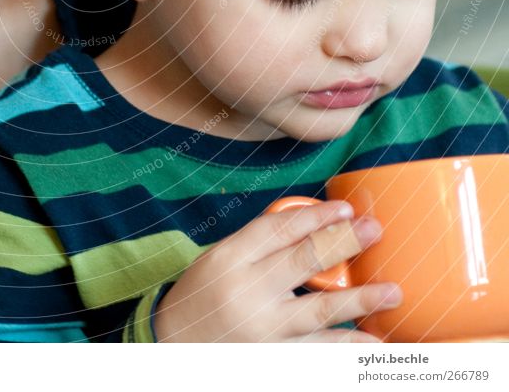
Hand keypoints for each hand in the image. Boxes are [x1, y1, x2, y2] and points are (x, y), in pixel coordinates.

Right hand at [154, 200, 401, 341]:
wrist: (174, 343)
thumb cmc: (203, 293)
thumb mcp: (221, 258)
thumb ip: (261, 245)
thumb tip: (316, 226)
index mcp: (230, 257)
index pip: (279, 229)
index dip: (316, 216)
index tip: (346, 208)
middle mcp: (247, 292)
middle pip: (303, 262)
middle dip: (343, 243)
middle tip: (375, 230)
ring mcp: (262, 330)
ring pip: (319, 311)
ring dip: (361, 300)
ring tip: (392, 291)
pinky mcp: (274, 358)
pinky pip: (320, 351)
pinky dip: (349, 346)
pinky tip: (374, 341)